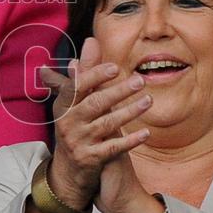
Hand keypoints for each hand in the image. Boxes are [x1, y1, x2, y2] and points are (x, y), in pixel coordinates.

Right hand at [39, 39, 150, 212]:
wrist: (68, 171)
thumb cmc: (75, 127)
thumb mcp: (74, 102)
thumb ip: (86, 71)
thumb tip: (91, 41)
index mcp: (63, 106)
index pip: (77, 87)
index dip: (95, 76)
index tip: (115, 67)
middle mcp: (68, 123)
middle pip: (94, 104)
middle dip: (118, 92)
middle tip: (140, 81)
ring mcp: (79, 142)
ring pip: (107, 124)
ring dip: (129, 112)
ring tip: (148, 101)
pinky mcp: (91, 159)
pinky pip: (113, 148)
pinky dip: (130, 140)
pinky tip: (146, 133)